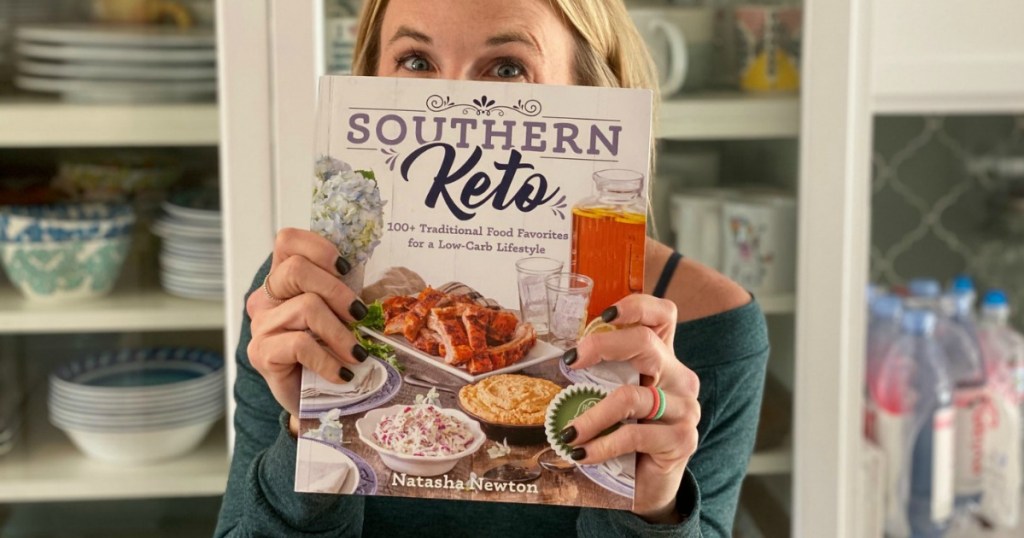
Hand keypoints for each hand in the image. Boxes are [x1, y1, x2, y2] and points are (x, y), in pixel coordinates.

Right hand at [246, 228, 369, 418]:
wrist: (310, 399)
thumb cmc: (327, 351)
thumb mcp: (338, 315)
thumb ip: (343, 292)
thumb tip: (376, 281)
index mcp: (282, 280)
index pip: (287, 242)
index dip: (318, 248)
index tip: (346, 268)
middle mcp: (266, 298)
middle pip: (296, 269)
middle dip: (337, 290)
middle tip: (359, 314)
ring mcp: (260, 325)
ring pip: (306, 307)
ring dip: (340, 333)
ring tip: (357, 354)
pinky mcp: (261, 353)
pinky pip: (300, 344)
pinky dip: (328, 360)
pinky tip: (341, 374)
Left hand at [561, 294, 699, 522]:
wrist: (648, 481)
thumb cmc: (626, 432)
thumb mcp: (613, 396)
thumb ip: (601, 375)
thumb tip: (559, 361)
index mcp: (663, 357)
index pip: (663, 315)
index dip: (636, 306)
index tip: (603, 316)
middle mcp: (679, 377)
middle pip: (647, 344)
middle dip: (602, 347)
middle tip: (570, 361)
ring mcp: (685, 408)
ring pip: (632, 396)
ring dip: (592, 416)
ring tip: (567, 433)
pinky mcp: (683, 439)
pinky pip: (634, 435)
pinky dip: (602, 444)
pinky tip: (583, 453)